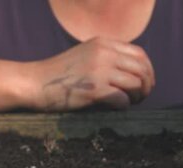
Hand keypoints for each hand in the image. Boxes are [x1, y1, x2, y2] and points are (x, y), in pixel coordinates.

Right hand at [24, 37, 154, 110]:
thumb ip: (108, 57)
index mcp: (103, 43)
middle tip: (140, 98)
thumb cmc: (61, 75)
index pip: (140, 54)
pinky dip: (124, 106)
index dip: (147, 71)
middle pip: (142, 70)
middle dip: (146, 86)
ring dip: (137, 97)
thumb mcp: (86, 55)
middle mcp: (104, 53)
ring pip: (136, 84)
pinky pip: (123, 99)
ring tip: (129, 103)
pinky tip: (116, 108)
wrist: (34, 83)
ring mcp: (99, 71)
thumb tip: (136, 74)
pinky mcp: (94, 90)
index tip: (144, 84)